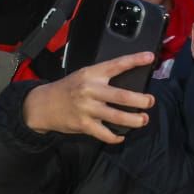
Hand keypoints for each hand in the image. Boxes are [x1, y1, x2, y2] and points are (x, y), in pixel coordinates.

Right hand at [22, 52, 155, 142]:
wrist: (43, 104)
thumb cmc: (67, 89)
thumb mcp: (83, 76)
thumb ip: (102, 77)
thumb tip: (128, 82)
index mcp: (92, 74)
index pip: (116, 64)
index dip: (134, 60)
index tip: (150, 57)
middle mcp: (90, 90)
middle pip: (120, 95)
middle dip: (140, 100)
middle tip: (150, 101)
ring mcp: (87, 108)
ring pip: (116, 116)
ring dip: (133, 120)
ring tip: (144, 119)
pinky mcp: (83, 124)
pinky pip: (104, 133)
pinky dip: (115, 136)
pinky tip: (121, 135)